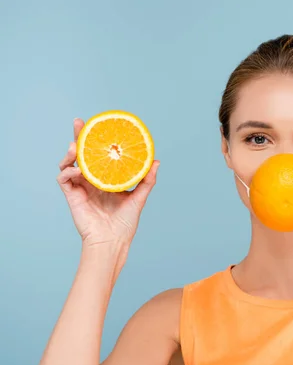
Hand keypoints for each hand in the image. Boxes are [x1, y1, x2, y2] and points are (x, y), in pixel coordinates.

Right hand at [57, 118, 159, 254]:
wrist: (113, 241)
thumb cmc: (125, 223)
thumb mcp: (139, 197)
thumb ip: (146, 180)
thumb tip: (156, 161)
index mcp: (106, 179)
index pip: (99, 155)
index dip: (96, 141)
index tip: (98, 125)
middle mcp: (92, 181)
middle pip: (81, 154)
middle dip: (78, 137)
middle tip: (79, 122)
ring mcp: (81, 187)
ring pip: (69, 164)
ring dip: (69, 153)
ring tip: (75, 146)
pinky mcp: (72, 196)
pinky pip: (64, 179)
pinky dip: (67, 172)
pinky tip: (76, 171)